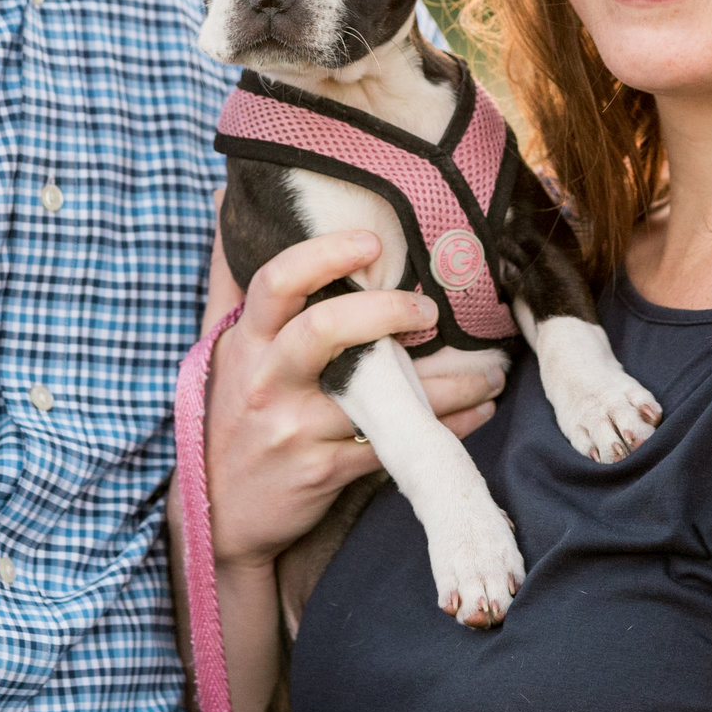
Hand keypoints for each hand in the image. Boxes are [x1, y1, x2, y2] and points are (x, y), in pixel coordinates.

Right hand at [200, 232, 507, 571]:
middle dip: (385, 310)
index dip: (324, 255)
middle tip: (432, 309)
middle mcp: (267, 380)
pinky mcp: (323, 471)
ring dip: (448, 382)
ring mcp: (296, 428)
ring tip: (492, 369)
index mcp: (246, 342)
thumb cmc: (232, 417)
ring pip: (378, 396)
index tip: (373, 242)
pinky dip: (445, 428)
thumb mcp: (221, 350)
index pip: (276, 282)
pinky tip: (477, 411)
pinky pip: (394, 445)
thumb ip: (231, 279)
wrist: (219, 514)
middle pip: (323, 329)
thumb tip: (228, 198)